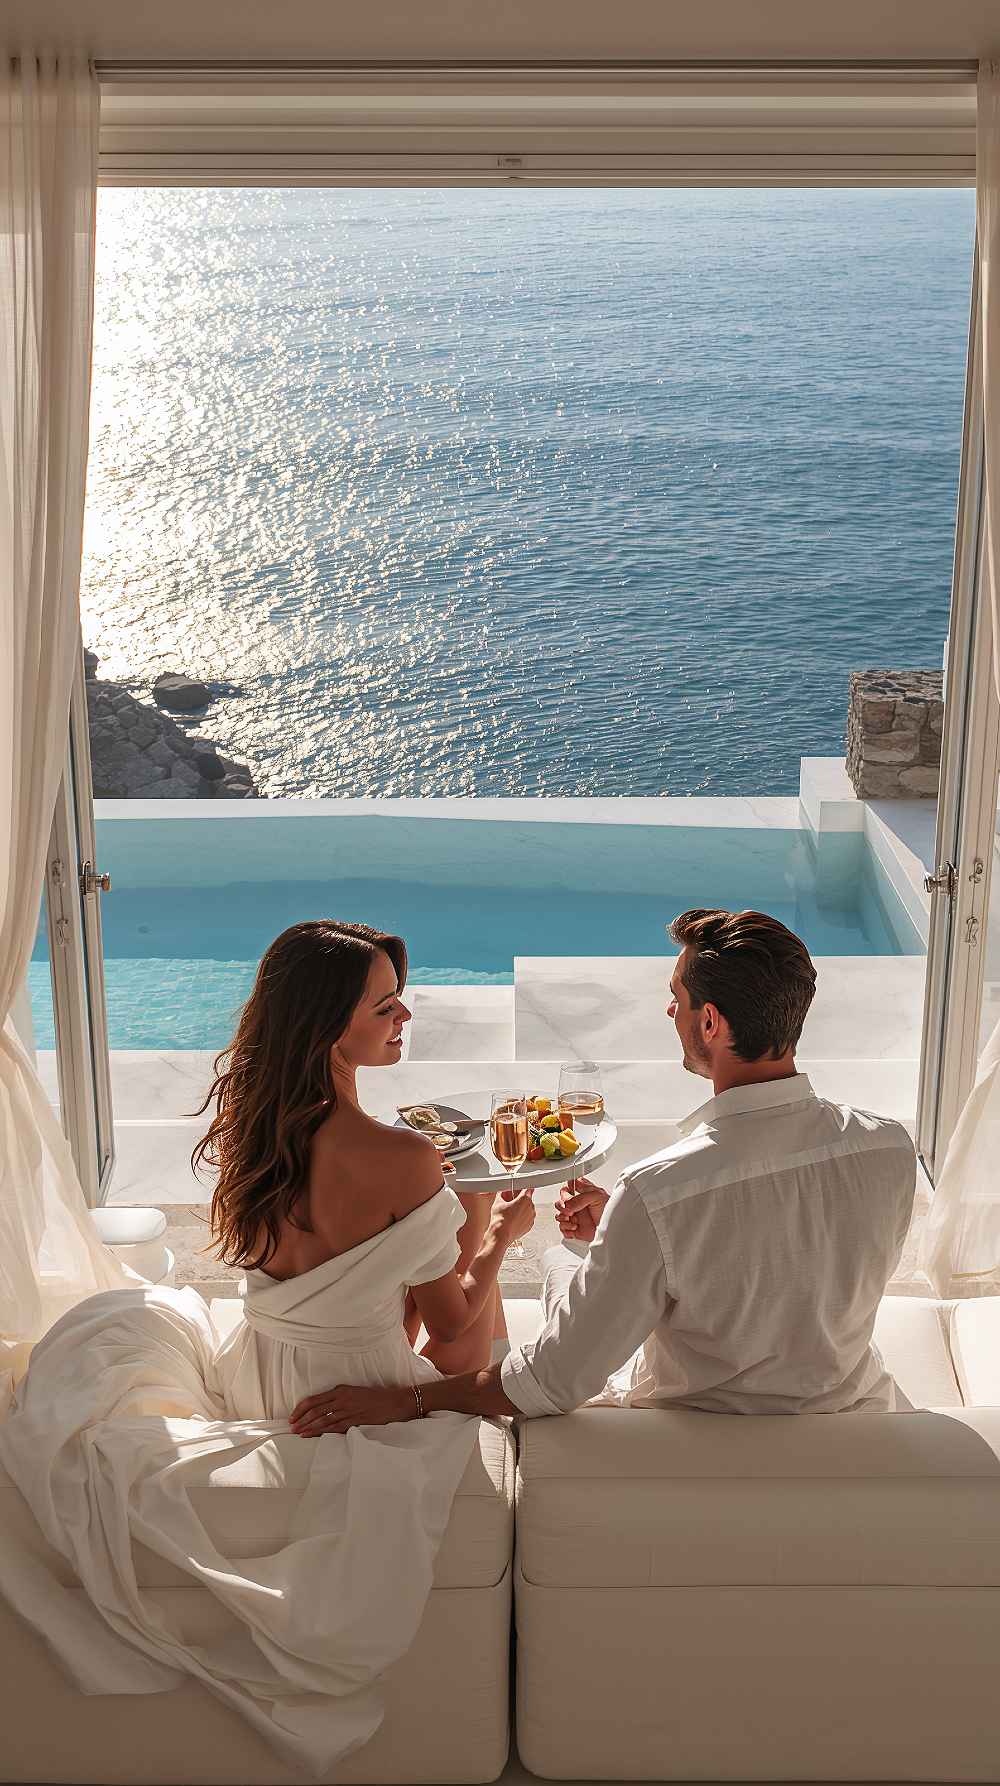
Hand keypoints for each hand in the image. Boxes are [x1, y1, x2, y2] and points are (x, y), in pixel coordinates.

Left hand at [290, 1384, 412, 1435]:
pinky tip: (311, 1435)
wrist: (394, 1402)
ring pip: (322, 1420)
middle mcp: (342, 1399)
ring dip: (308, 1427)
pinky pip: (334, 1427)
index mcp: (340, 1390)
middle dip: (301, 1419)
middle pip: (315, 1410)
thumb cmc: (375, 1397)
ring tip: (297, 1432)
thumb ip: (338, 1398)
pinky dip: (320, 1432)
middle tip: (291, 1427)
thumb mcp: (354, 1392)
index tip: (292, 1415)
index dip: (301, 1408)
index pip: (314, 1399)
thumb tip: (322, 1407)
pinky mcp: (355, 1421)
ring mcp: (348, 1411)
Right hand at [490, 1185, 535, 1247]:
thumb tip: (502, 1192)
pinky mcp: (530, 1226)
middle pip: (527, 1199)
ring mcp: (531, 1218)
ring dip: (521, 1209)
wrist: (500, 1235)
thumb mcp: (498, 1202)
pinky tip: (513, 1220)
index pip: (528, 1188)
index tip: (519, 1190)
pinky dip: (522, 1218)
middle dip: (519, 1200)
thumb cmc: (500, 1220)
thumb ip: (502, 1194)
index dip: (522, 1189)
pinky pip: (527, 1218)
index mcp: (525, 1199)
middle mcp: (530, 1208)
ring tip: (510, 1213)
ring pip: (527, 1209)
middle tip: (510, 1202)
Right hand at [555, 1176, 608, 1243]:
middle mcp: (577, 1205)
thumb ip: (581, 1197)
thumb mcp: (598, 1196)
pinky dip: (566, 1228)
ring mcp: (575, 1217)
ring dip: (562, 1217)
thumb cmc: (610, 1212)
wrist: (612, 1231)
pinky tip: (574, 1227)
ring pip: (559, 1215)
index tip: (569, 1194)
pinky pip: (562, 1227)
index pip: (568, 1187)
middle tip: (569, 1210)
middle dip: (561, 1205)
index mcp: (583, 1193)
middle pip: (560, 1201)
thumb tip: (567, 1203)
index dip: (566, 1190)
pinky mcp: (573, 1229)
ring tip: (571, 1218)